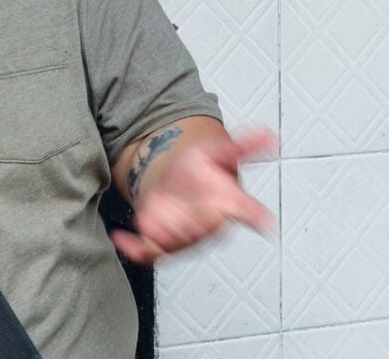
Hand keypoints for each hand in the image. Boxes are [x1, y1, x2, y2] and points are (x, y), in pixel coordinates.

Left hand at [110, 127, 274, 263]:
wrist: (177, 180)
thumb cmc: (202, 170)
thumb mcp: (220, 150)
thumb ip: (244, 145)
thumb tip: (268, 133)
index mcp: (228, 203)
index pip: (246, 211)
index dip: (254, 215)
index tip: (263, 222)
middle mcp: (207, 224)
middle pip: (204, 233)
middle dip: (193, 229)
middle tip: (185, 218)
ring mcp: (183, 235)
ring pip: (175, 246)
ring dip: (161, 238)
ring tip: (149, 224)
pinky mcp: (161, 241)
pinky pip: (148, 253)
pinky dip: (133, 249)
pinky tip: (120, 238)